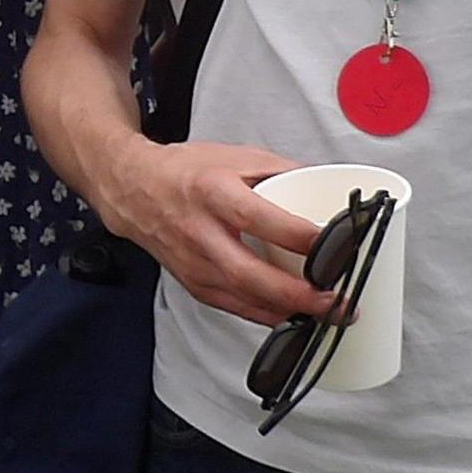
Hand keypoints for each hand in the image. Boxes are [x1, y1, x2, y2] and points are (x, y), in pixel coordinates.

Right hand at [94, 135, 335, 326]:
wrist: (133, 191)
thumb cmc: (184, 172)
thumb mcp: (236, 157)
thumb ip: (283, 171)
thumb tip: (327, 186)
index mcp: (213, 192)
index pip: (260, 219)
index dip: (300, 236)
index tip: (337, 244)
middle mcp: (200, 232)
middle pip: (250, 274)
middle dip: (298, 294)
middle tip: (335, 301)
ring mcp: (194, 264)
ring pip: (244, 299)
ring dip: (289, 311)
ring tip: (328, 314)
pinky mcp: (193, 284)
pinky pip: (235, 307)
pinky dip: (267, 315)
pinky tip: (293, 316)